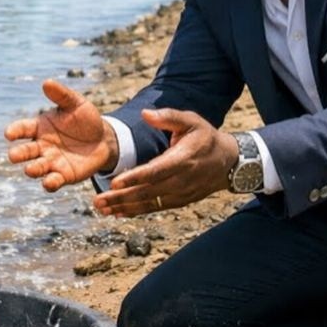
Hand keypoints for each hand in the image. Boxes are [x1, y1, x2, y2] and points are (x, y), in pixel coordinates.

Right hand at [4, 79, 115, 190]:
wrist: (103, 139)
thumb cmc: (85, 119)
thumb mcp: (76, 103)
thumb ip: (61, 95)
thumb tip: (47, 82)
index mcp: (40, 127)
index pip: (23, 128)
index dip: (15, 131)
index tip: (8, 133)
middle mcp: (41, 146)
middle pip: (25, 151)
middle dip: (18, 154)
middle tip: (13, 155)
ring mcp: (51, 162)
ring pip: (37, 168)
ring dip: (32, 169)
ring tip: (30, 169)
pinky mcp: (63, 176)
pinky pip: (53, 181)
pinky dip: (49, 183)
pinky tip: (49, 183)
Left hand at [93, 108, 235, 217]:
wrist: (228, 161)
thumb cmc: (205, 137)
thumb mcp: (191, 121)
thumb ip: (168, 116)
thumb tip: (145, 113)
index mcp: (182, 159)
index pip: (155, 170)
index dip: (134, 177)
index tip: (114, 182)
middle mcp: (181, 180)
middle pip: (147, 191)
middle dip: (121, 197)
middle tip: (98, 200)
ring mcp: (181, 193)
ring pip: (149, 203)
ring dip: (124, 207)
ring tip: (102, 209)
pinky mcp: (179, 201)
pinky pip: (155, 208)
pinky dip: (136, 211)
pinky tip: (119, 212)